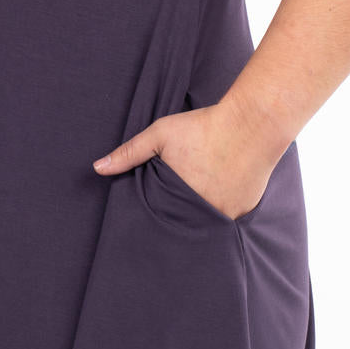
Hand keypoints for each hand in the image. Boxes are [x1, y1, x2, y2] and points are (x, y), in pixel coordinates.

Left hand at [92, 105, 272, 221]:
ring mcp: (225, 215)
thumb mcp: (161, 135)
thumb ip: (129, 153)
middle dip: (176, 218)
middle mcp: (201, 213)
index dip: (155, 215)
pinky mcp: (244, 211)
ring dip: (198, 216)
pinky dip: (220, 208)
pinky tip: (219, 193)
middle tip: (174, 206)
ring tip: (197, 198)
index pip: (159, 219)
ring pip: (205, 223)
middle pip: (182, 224)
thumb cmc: (203, 126)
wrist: (252, 124)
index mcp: (177, 198)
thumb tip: (97, 168)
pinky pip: (226, 217)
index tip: (152, 212)